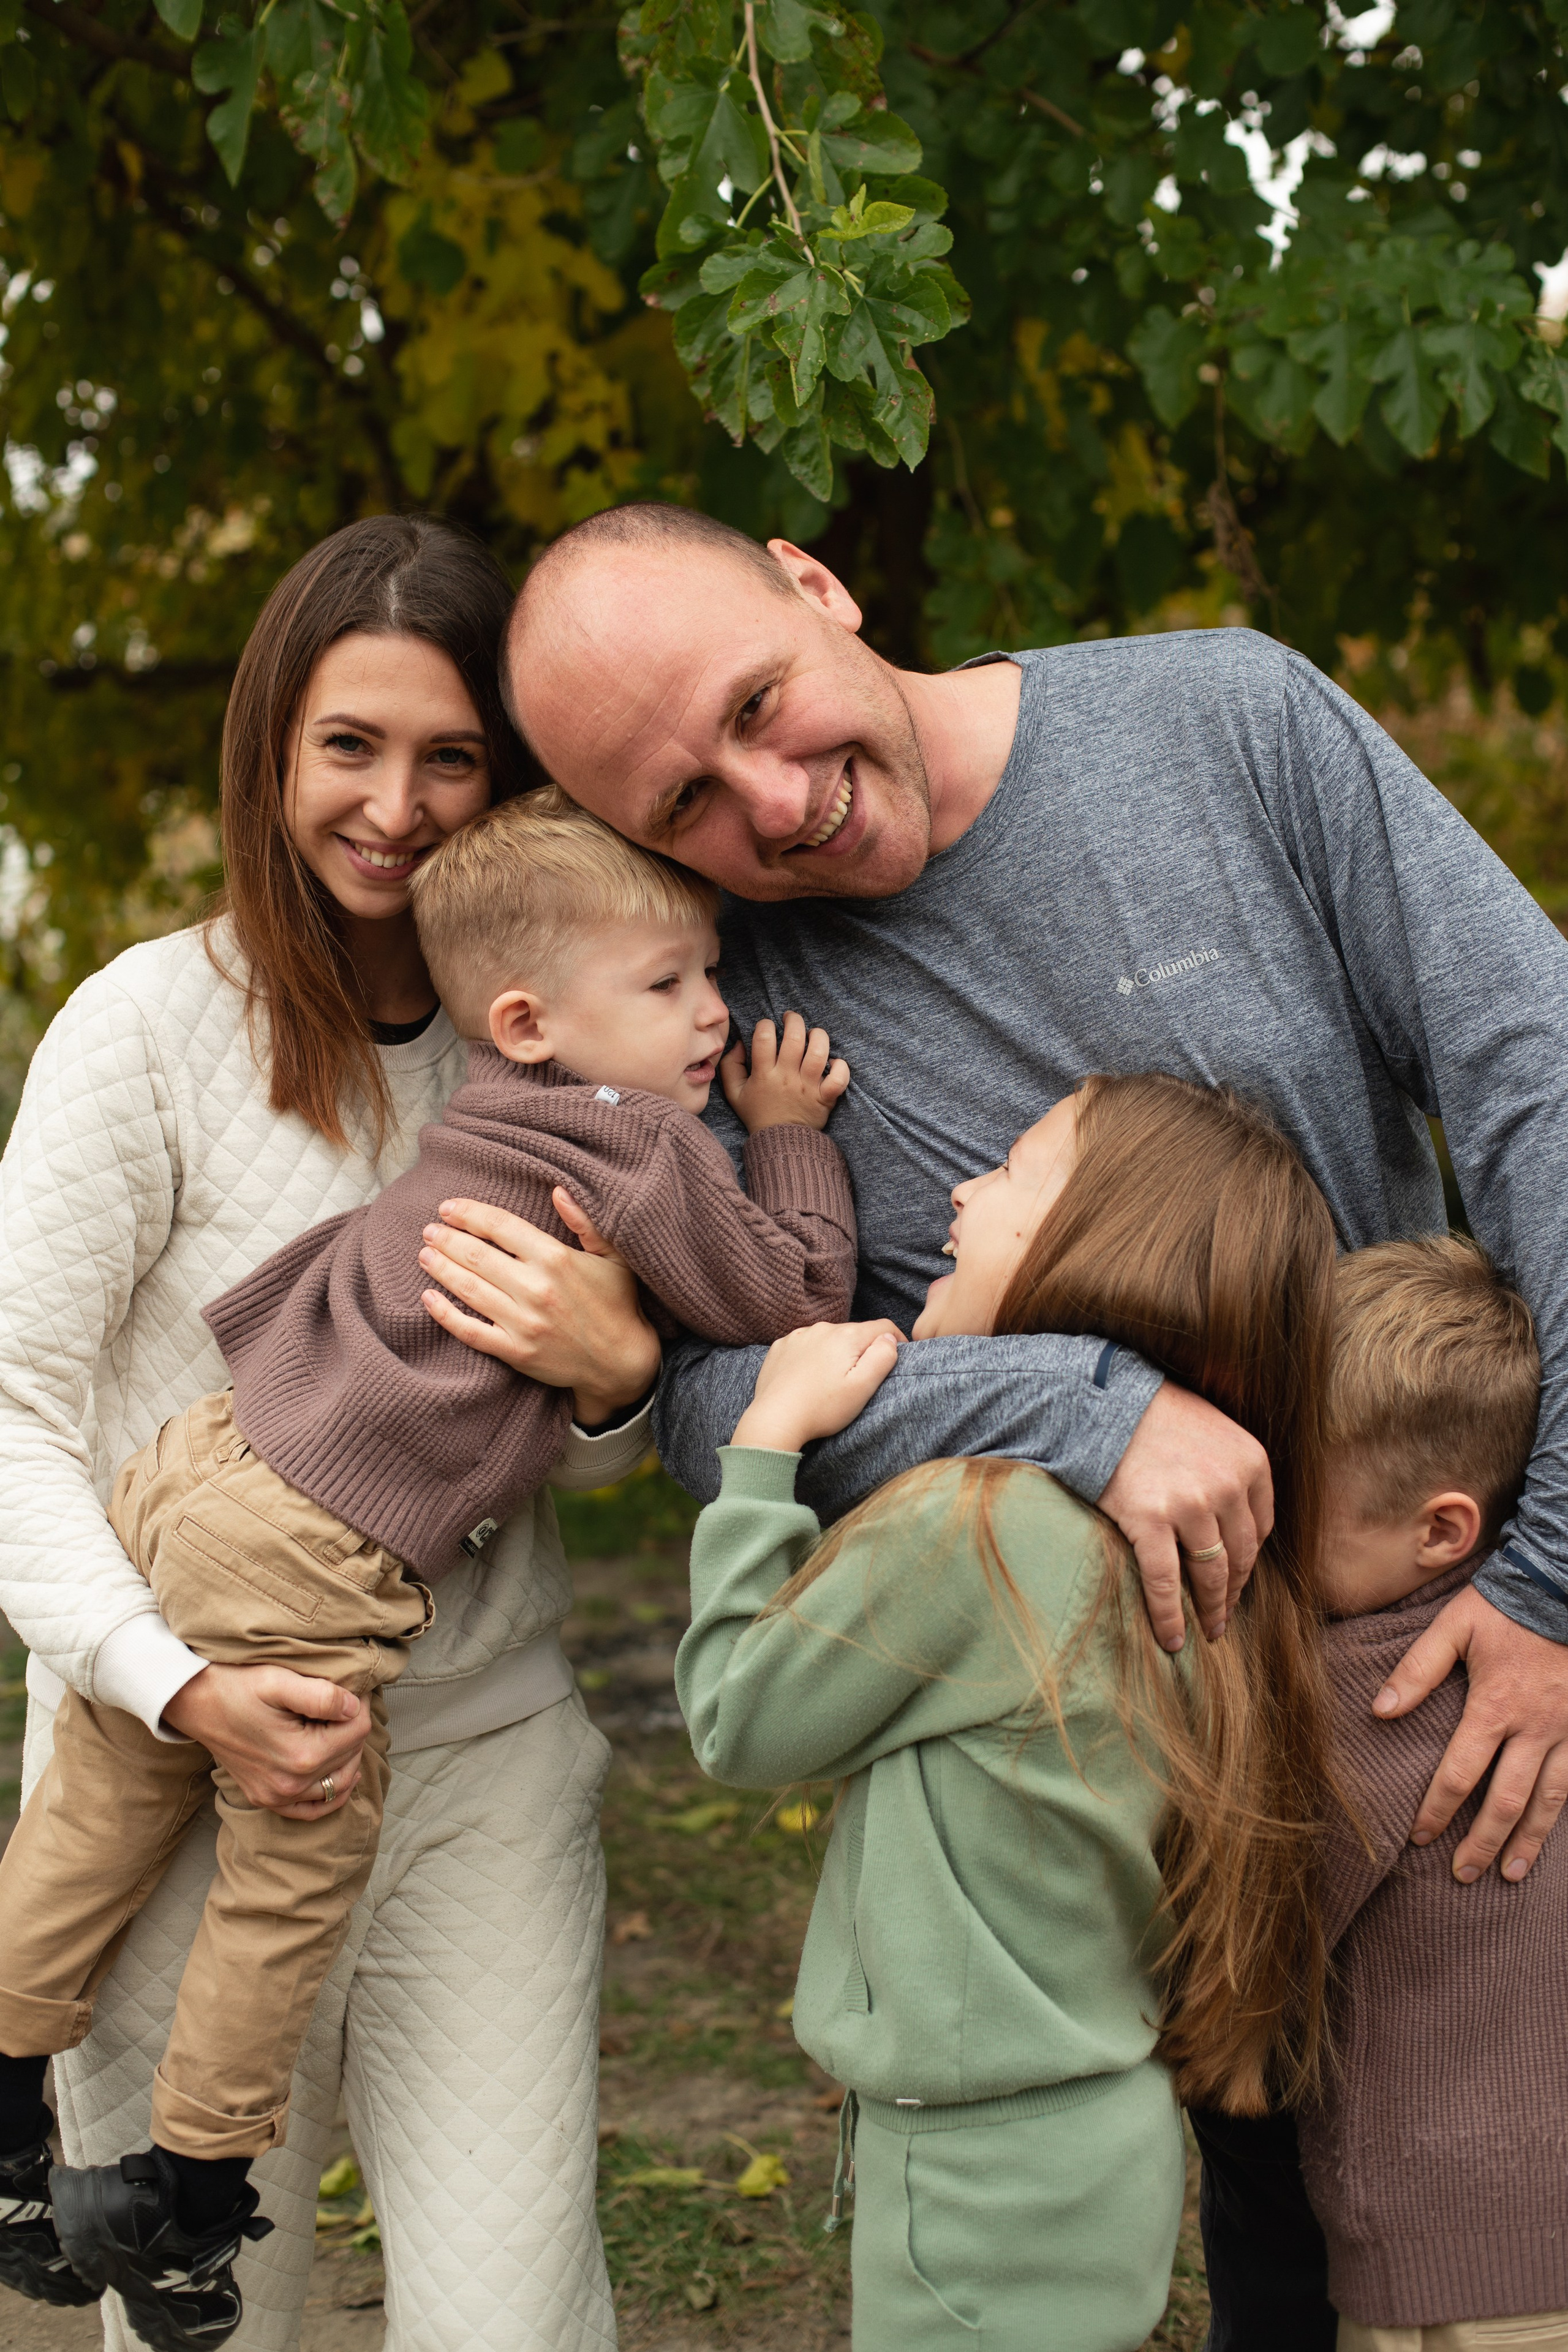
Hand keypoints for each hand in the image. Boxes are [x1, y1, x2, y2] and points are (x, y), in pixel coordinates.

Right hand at [162, 1664, 370, 1819]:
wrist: (195, 1702)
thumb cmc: (235, 1686)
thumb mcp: (279, 1681)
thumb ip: (322, 1696)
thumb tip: (354, 1708)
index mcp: (300, 1755)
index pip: (358, 1730)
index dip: (359, 1703)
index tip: (351, 1688)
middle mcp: (291, 1785)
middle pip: (350, 1755)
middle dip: (353, 1727)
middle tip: (344, 1703)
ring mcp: (277, 1797)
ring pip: (339, 1783)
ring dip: (347, 1756)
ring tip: (339, 1728)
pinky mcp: (266, 1799)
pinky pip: (312, 1809)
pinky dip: (331, 1793)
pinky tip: (337, 1772)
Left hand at [419, 1192, 661, 1425]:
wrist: (621, 1362)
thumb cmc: (617, 1303)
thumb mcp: (613, 1257)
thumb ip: (585, 1222)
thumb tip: (558, 1190)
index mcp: (556, 1258)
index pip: (501, 1226)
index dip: (470, 1214)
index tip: (448, 1207)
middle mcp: (536, 1289)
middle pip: (477, 1255)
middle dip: (447, 1239)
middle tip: (430, 1230)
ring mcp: (524, 1323)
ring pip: (469, 1289)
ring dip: (441, 1269)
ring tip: (424, 1255)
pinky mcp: (516, 1352)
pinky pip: (471, 1331)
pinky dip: (445, 1315)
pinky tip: (428, 1299)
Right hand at [720, 1011, 849, 1133]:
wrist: (780, 1144)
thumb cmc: (758, 1115)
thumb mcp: (734, 1093)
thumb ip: (730, 1067)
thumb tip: (739, 1044)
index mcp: (764, 1075)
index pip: (764, 1038)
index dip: (766, 1025)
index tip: (768, 1027)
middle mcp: (787, 1077)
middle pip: (795, 1038)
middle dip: (794, 1020)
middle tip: (791, 1019)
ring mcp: (808, 1087)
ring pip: (819, 1052)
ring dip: (818, 1036)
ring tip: (813, 1035)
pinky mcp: (825, 1098)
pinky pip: (840, 1079)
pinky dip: (841, 1067)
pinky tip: (834, 1062)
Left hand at [732, 1319, 902, 1451]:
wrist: (775, 1419)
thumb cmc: (822, 1408)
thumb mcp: (862, 1387)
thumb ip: (882, 1357)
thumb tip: (889, 1338)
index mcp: (846, 1336)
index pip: (882, 1327)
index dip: (896, 1338)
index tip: (900, 1354)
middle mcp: (822, 1328)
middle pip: (854, 1332)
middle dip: (862, 1349)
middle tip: (860, 1377)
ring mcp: (798, 1336)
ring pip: (828, 1338)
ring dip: (835, 1353)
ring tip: (831, 1380)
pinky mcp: (780, 1347)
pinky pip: (805, 1345)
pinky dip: (812, 1356)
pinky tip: (809, 1378)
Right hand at [1098, 1380, 1273, 1651]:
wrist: (1100, 1400)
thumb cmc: (1153, 1415)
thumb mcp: (1212, 1431)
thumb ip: (1231, 1471)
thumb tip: (1232, 1526)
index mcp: (1251, 1461)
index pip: (1261, 1527)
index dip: (1249, 1561)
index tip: (1238, 1581)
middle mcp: (1229, 1485)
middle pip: (1241, 1556)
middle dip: (1233, 1593)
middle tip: (1224, 1617)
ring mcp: (1191, 1504)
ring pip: (1210, 1574)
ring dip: (1211, 1610)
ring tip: (1207, 1631)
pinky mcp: (1150, 1520)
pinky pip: (1165, 1582)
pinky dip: (1170, 1616)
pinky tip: (1173, 1639)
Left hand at [1372, 1583, 1567, 1880]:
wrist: (1563, 1587)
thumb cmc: (1502, 1607)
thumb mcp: (1452, 1628)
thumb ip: (1416, 1669)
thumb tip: (1379, 1710)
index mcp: (1494, 1707)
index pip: (1459, 1773)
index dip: (1438, 1809)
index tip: (1420, 1837)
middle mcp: (1533, 1728)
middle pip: (1505, 1801)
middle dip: (1482, 1843)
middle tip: (1463, 1874)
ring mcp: (1566, 1732)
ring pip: (1548, 1802)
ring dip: (1527, 1842)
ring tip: (1509, 1875)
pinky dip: (1560, 1816)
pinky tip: (1548, 1837)